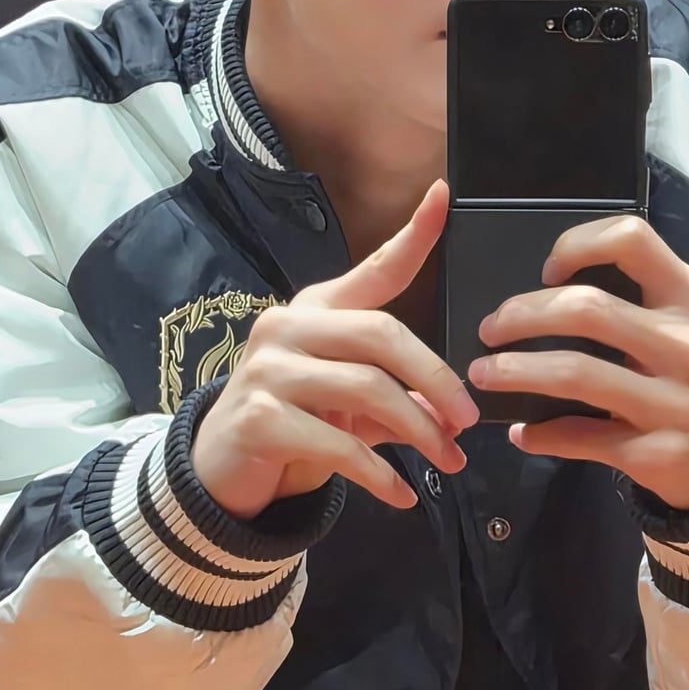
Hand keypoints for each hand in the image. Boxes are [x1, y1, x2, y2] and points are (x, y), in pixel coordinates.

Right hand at [191, 181, 477, 519]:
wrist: (221, 472)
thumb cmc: (295, 424)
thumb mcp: (348, 401)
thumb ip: (398, 393)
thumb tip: (453, 410)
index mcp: (316, 309)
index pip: (374, 268)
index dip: (412, 234)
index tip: (444, 195)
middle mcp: (288, 325)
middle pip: (382, 335)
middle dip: (435, 380)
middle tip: (467, 421)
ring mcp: (268, 369)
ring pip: (368, 390)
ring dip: (419, 431)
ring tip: (448, 463)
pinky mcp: (259, 418)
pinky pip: (340, 443)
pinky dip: (380, 473)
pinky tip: (402, 494)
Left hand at [468, 215, 688, 510]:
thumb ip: (647, 300)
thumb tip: (558, 287)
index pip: (631, 241)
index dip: (577, 245)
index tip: (547, 270)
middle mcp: (684, 346)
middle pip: (585, 308)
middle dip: (521, 314)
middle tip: (491, 327)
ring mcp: (671, 403)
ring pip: (573, 374)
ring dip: (514, 371)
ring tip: (483, 372)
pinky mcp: (654, 454)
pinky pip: (580, 438)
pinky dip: (540, 435)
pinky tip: (520, 432)